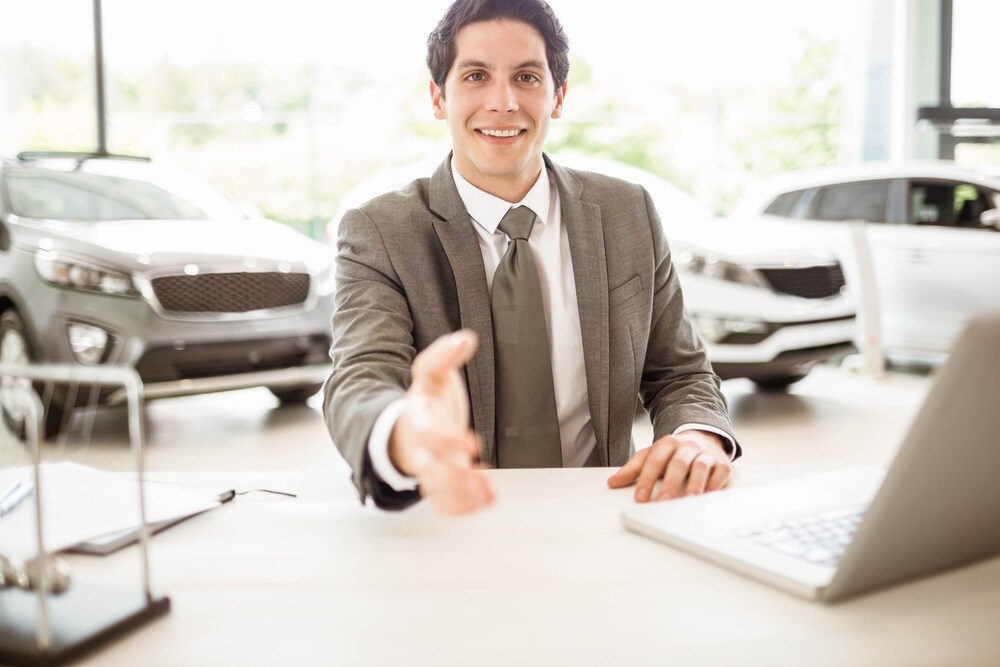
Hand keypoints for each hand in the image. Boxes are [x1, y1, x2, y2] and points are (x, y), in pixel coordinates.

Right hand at [389, 330, 494, 515]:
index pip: (426, 434)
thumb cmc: (427, 400)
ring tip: (490, 495)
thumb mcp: (432, 373)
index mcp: (418, 419)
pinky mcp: (436, 484)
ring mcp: (428, 469)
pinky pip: (442, 505)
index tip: (474, 445)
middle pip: (430, 471)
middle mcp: (420, 449)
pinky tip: (485, 501)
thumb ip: (444, 355)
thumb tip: (466, 338)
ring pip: (436, 492)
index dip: (447, 442)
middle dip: (455, 479)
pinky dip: (461, 509)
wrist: (409, 424)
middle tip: (483, 479)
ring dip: (462, 497)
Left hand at [607, 430, 731, 502]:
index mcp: (667, 443)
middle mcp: (687, 447)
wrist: (703, 437)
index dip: (646, 479)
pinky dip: (715, 483)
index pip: (654, 460)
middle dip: (670, 484)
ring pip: (700, 467)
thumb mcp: (651, 455)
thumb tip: (612, 483)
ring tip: (688, 501)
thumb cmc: (673, 452)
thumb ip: (632, 469)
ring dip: (694, 485)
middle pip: (678, 464)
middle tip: (662, 502)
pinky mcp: (722, 463)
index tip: (640, 498)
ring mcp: (705, 454)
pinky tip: (708, 495)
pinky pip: (720, 472)